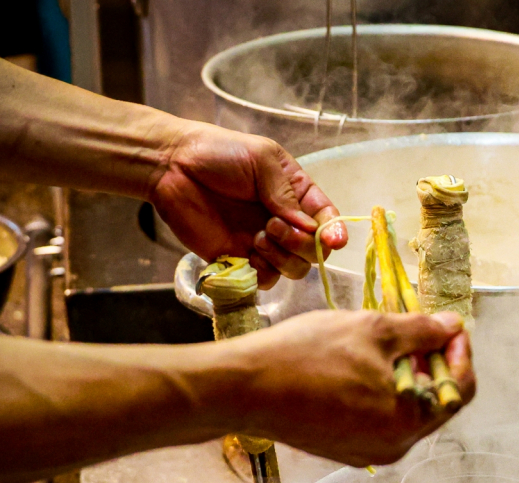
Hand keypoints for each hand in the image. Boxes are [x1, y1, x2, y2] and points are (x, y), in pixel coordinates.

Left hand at [150, 121, 347, 287]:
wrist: (171, 165)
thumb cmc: (218, 152)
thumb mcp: (261, 159)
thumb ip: (286, 193)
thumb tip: (308, 227)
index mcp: (297, 194)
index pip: (328, 220)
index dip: (334, 233)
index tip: (330, 240)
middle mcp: (285, 222)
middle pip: (315, 252)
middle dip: (300, 244)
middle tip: (271, 226)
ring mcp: (263, 244)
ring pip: (294, 270)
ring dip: (281, 259)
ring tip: (257, 238)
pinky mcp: (239, 260)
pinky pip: (264, 280)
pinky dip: (261, 273)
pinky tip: (244, 253)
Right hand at [231, 310, 475, 465]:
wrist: (244, 388)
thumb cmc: (309, 355)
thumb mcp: (373, 330)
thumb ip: (421, 330)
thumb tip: (452, 326)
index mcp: (410, 421)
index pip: (461, 389)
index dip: (461, 352)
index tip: (449, 326)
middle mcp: (395, 446)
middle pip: (437, 403)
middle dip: (434, 365)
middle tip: (415, 332)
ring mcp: (369, 452)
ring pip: (407, 412)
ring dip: (408, 378)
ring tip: (384, 346)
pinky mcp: (345, 450)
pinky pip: (380, 421)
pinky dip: (383, 394)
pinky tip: (361, 368)